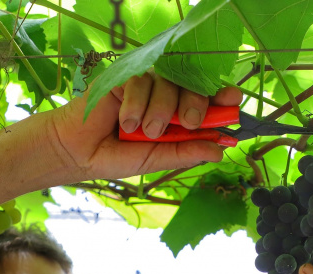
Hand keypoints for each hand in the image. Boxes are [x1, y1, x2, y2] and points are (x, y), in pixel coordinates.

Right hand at [48, 71, 241, 180]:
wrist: (79, 152)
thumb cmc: (117, 156)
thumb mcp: (157, 158)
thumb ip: (186, 152)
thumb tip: (220, 150)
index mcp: (175, 114)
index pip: (204, 98)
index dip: (221, 97)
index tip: (234, 100)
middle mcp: (163, 95)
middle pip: (191, 84)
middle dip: (196, 102)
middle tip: (188, 121)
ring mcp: (143, 84)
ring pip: (167, 81)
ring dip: (161, 109)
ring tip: (145, 131)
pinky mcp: (122, 76)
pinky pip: (141, 80)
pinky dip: (137, 104)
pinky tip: (126, 123)